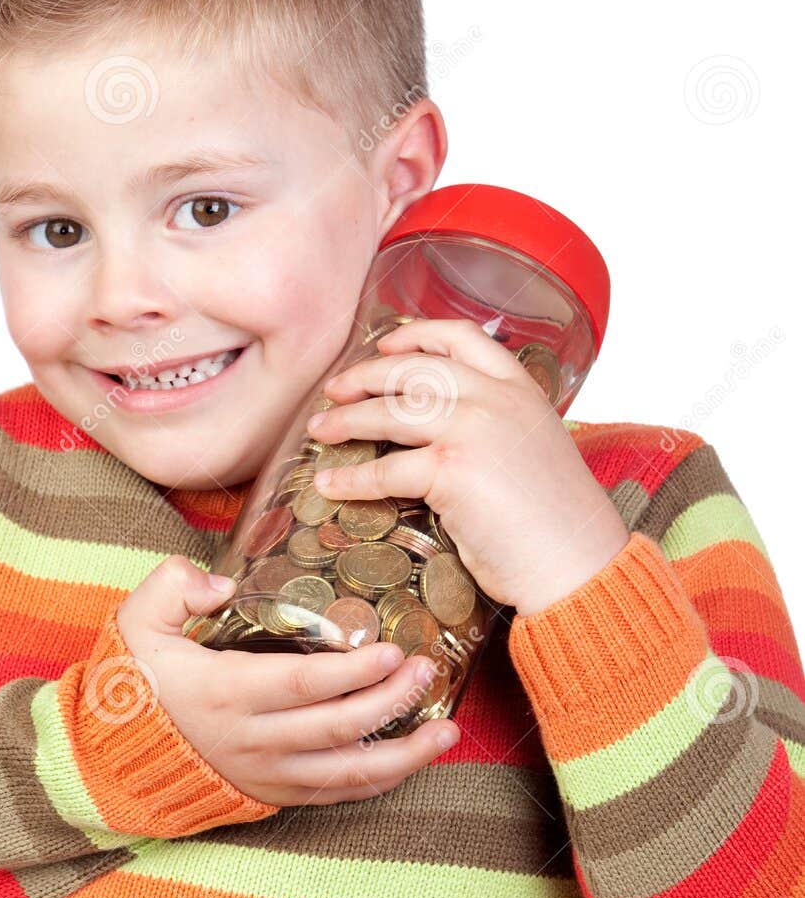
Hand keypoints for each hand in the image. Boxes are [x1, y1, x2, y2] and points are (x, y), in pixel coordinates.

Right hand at [114, 555, 459, 806]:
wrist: (116, 757)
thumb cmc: (137, 681)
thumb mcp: (137, 622)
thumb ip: (174, 586)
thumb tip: (220, 584)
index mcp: (225, 692)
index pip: (303, 685)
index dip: (353, 673)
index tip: (393, 653)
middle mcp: (252, 740)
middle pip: (338, 726)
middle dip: (391, 701)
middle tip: (428, 669)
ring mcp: (268, 773)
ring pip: (349, 772)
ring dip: (404, 752)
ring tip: (447, 727)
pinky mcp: (277, 794)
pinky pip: (339, 793)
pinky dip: (383, 779)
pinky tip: (416, 756)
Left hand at [306, 317, 630, 616]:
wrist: (577, 562)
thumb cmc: (557, 520)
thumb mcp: (532, 448)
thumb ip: (495, 425)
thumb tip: (440, 428)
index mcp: (519, 388)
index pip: (461, 337)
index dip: (415, 336)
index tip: (384, 346)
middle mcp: (495, 398)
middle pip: (412, 370)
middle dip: (365, 376)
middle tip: (334, 391)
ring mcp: (473, 429)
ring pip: (390, 412)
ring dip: (347, 420)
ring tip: (320, 430)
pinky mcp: (452, 469)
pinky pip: (386, 468)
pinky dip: (352, 479)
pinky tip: (330, 487)